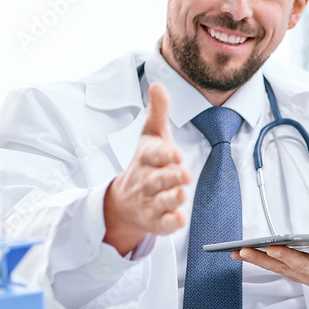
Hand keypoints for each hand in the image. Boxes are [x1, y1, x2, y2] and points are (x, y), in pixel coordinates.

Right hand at [104, 83, 190, 254]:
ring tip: (180, 194)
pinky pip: (162, 224)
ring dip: (170, 198)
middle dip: (169, 177)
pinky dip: (170, 223)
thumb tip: (157, 84)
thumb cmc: (146, 164)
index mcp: (147, 158)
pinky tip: (178, 220)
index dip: (163, 154)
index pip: (153, 154)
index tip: (175, 153)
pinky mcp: (156, 221)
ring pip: (160, 201)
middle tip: (183, 175)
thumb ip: (158, 112)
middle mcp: (147, 180)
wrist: (124, 201)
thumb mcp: (151, 137)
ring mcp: (150, 202)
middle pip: (157, 179)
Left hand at [232, 213, 308, 308]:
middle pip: (304, 266)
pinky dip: (257, 261)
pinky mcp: (295, 275)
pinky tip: (240, 252)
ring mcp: (307, 276)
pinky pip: (274, 269)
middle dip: (287, 258)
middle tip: (272, 248)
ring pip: (283, 269)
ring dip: (262, 260)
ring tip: (243, 250)